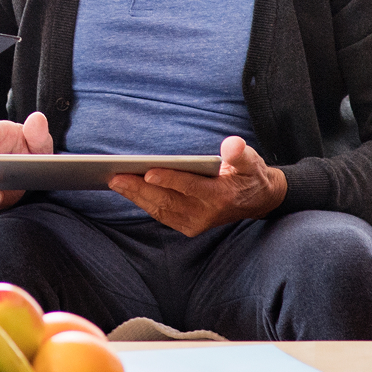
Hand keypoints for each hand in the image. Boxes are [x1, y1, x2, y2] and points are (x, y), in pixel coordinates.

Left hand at [107, 136, 287, 236]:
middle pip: (167, 201)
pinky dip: (143, 202)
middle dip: (139, 189)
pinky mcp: (188, 225)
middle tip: (115, 177)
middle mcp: (206, 213)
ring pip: (160, 209)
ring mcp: (196, 223)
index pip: (190, 187)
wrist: (257, 201)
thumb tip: (232, 145)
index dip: (169, 179)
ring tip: (115, 181)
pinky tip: (126, 190)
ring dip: (136, 196)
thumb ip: (240, 153)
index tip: (148, 171)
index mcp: (220, 195)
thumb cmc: (248, 174)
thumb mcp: (251, 160)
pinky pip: (161, 214)